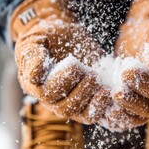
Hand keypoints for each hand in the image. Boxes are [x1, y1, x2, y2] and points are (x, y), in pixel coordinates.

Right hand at [11, 0, 106, 122]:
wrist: (63, 33)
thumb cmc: (46, 36)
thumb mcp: (34, 41)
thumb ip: (32, 57)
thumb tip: (33, 75)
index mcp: (36, 87)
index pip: (48, 94)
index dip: (63, 82)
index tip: (75, 65)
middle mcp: (53, 100)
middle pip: (67, 109)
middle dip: (82, 92)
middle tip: (92, 74)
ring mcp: (73, 103)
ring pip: (85, 115)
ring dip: (96, 101)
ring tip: (103, 84)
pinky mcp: (91, 101)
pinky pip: (101, 114)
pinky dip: (109, 108)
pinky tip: (115, 94)